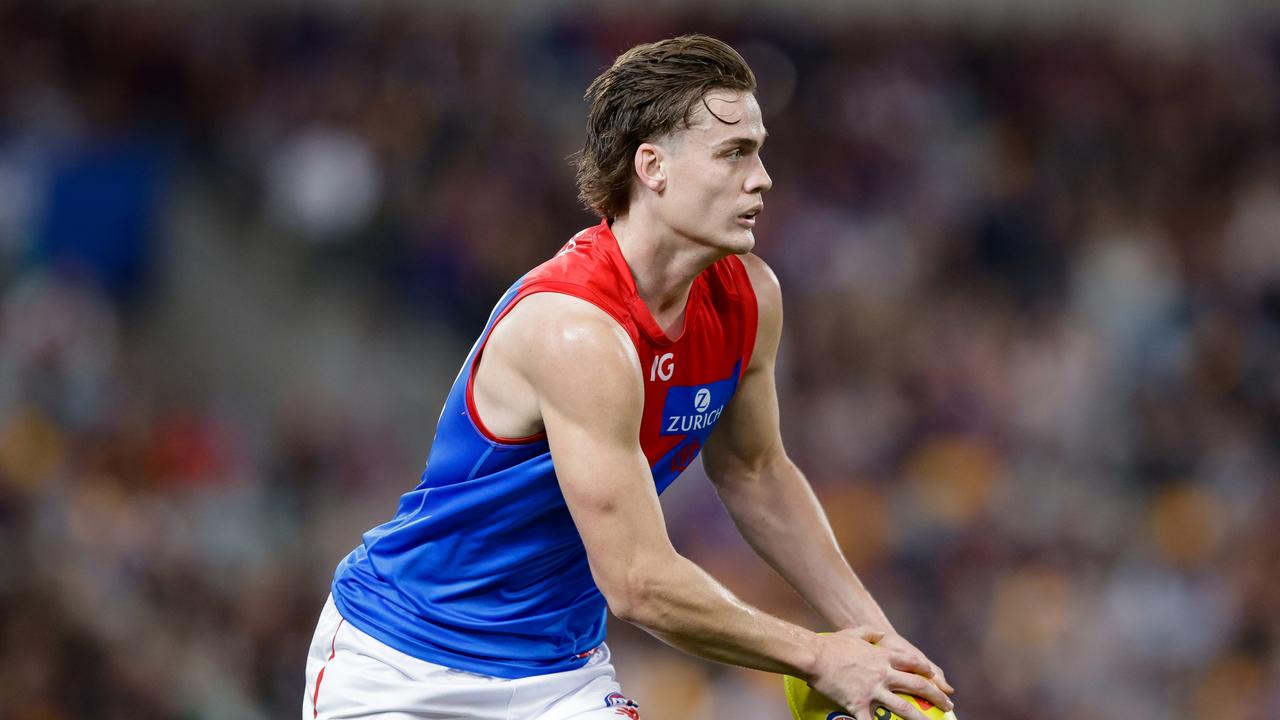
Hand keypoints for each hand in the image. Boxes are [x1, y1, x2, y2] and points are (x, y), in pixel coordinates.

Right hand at [809, 627, 953, 719]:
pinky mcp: (859, 704)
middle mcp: (883, 673)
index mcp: (883, 656)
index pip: (914, 663)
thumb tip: (880, 635)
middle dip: (937, 696)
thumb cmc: (832, 644)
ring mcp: (873, 690)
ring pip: (904, 707)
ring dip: (921, 718)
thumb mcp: (855, 632)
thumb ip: (871, 634)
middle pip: (917, 685)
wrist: (814, 656)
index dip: (928, 672)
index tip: (938, 679)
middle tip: (948, 703)